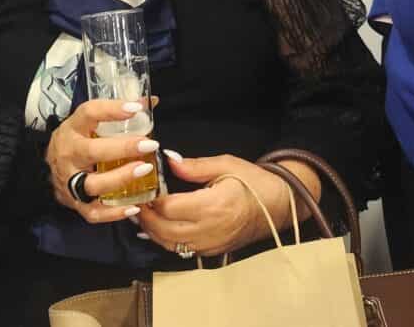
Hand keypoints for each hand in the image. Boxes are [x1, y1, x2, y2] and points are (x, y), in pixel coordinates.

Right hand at [44, 98, 159, 224]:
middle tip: (149, 144)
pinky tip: (135, 207)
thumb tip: (151, 101)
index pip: (89, 113)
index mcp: (73, 128)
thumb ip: (118, 114)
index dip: (112, 110)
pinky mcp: (74, 203)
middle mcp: (68, 154)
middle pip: (91, 151)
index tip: (136, 108)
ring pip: (92, 185)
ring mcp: (69, 181)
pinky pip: (93, 212)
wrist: (50, 167)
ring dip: (120, 179)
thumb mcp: (90, 122)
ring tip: (145, 170)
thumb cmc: (78, 140)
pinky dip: (114, 213)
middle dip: (122, 148)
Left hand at [137, 153, 305, 257]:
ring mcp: (210, 245)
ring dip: (151, 231)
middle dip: (145, 217)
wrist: (279, 205)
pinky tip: (156, 228)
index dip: (151, 198)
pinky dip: (165, 240)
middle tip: (135, 200)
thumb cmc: (253, 181)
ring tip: (140, 213)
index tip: (141, 185)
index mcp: (213, 206)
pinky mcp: (212, 252)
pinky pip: (181, 250)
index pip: (169, 207)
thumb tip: (168, 160)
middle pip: (164, 230)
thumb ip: (194, 166)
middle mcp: (209, 230)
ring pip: (169, 244)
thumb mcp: (225, 164)